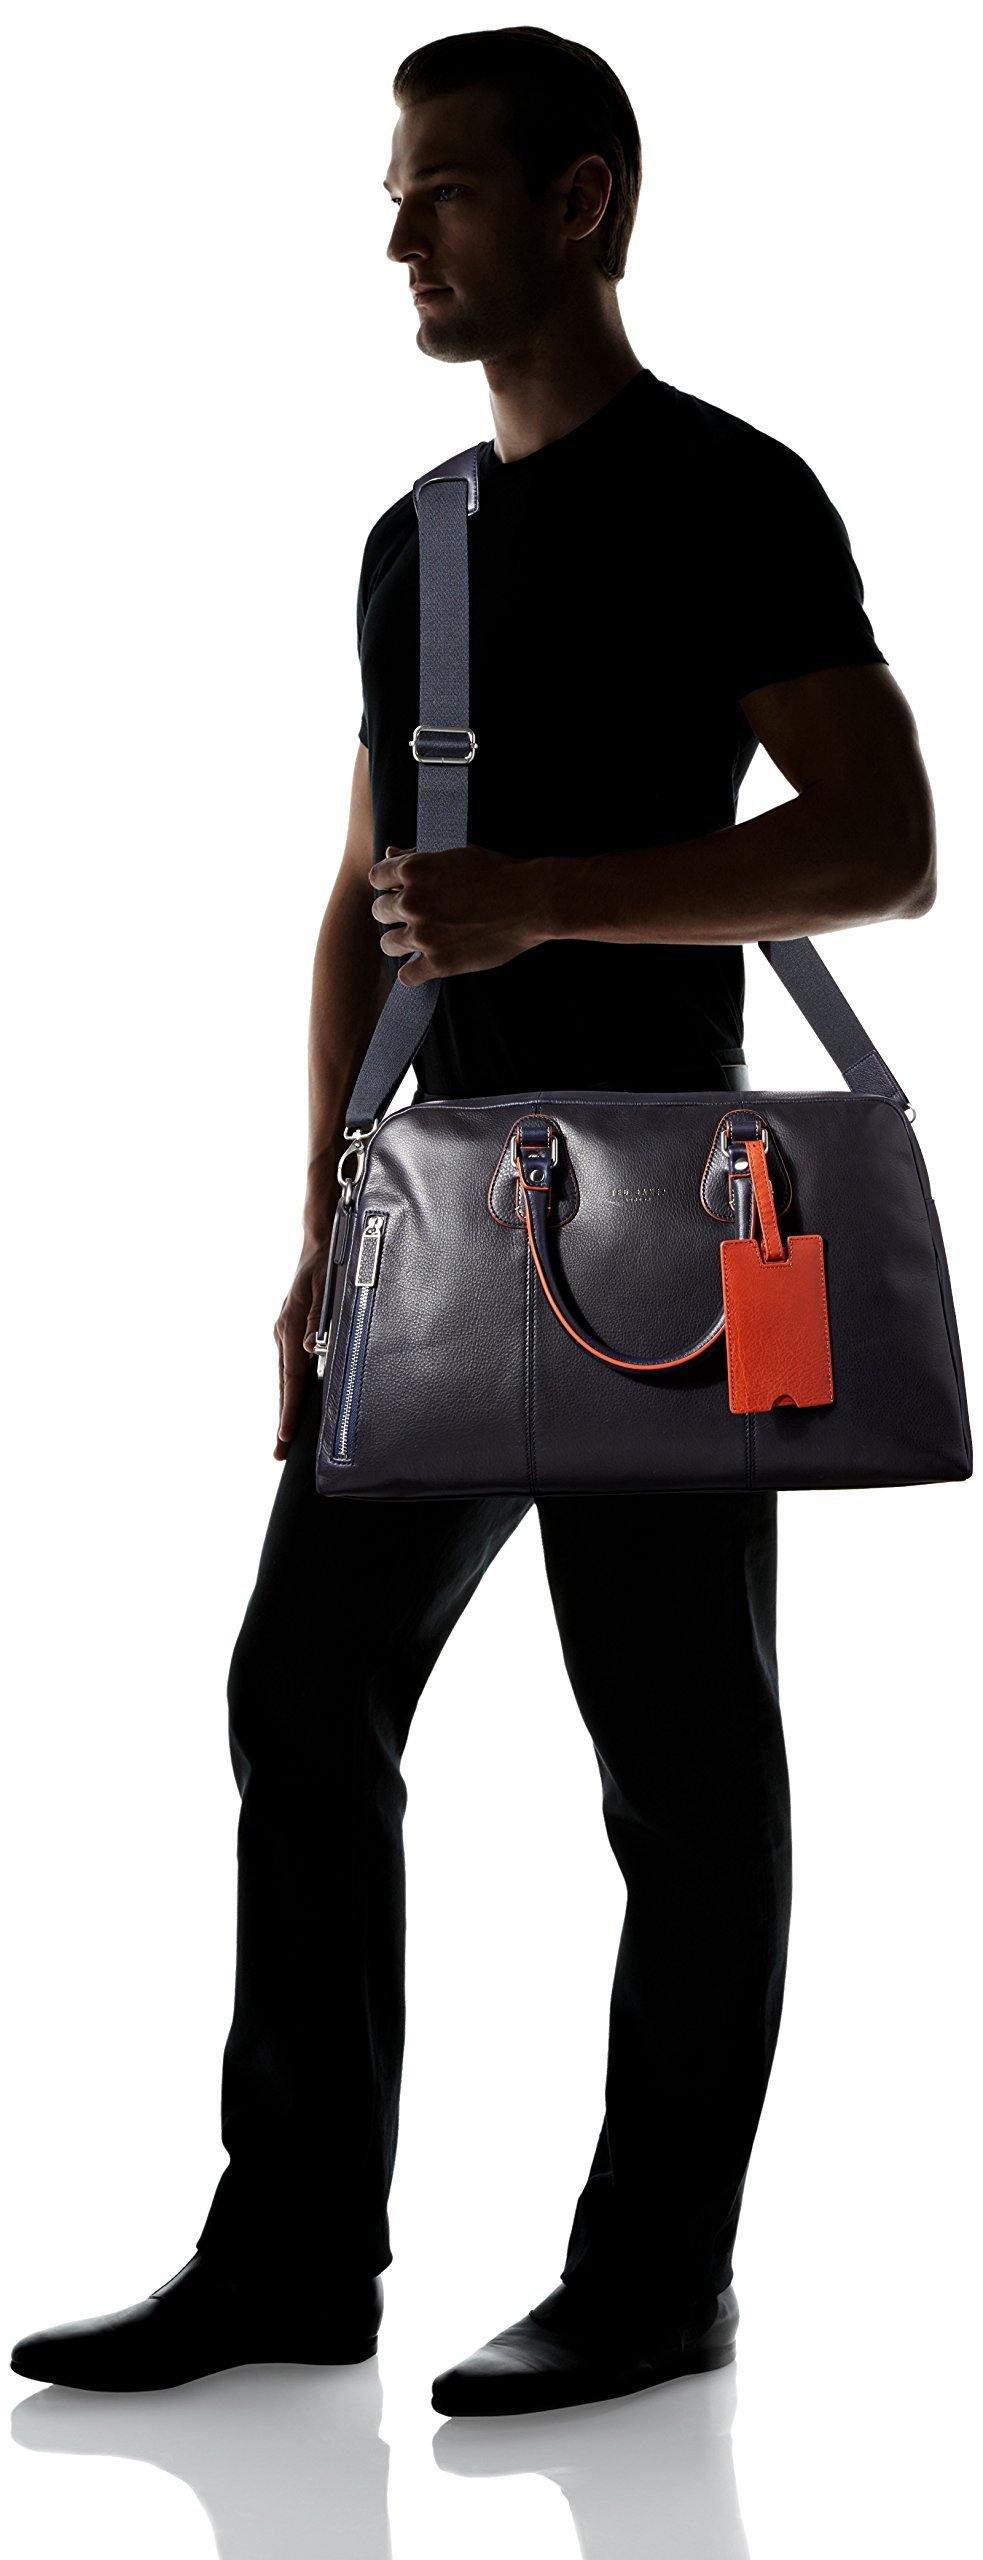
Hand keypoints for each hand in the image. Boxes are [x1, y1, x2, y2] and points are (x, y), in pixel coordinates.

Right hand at [273, 1242, 328, 1458]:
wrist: (320, 1241)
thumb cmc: (329, 1263)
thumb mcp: (328, 1287)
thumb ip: (319, 1319)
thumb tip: (311, 1349)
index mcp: (291, 1326)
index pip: (291, 1378)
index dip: (290, 1409)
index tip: (287, 1436)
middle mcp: (283, 1332)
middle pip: (283, 1385)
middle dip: (282, 1419)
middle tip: (279, 1452)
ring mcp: (284, 1331)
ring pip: (285, 1377)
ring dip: (285, 1405)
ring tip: (285, 1436)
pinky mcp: (290, 1328)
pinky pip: (289, 1365)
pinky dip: (290, 1387)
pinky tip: (294, 1401)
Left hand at [368, 843, 552, 984]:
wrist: (532, 901)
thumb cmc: (499, 873)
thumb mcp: (457, 854)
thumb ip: (419, 855)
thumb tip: (390, 852)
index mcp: (414, 870)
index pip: (377, 878)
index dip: (389, 886)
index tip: (402, 892)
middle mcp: (411, 901)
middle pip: (380, 912)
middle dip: (394, 914)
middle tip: (417, 918)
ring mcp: (423, 934)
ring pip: (388, 944)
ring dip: (401, 943)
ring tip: (421, 942)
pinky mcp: (438, 962)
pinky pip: (407, 975)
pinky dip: (415, 973)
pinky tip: (426, 967)